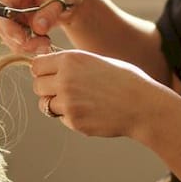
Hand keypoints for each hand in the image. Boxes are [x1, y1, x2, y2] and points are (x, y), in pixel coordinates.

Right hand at [0, 0, 90, 54]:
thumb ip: (51, 11)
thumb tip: (38, 27)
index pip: (4, 6)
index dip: (9, 25)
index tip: (23, 40)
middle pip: (3, 24)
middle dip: (20, 39)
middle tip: (42, 45)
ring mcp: (12, 10)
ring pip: (7, 35)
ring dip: (25, 45)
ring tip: (46, 45)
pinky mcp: (16, 23)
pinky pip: (15, 39)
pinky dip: (28, 46)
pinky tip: (43, 44)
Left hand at [29, 49, 174, 139]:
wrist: (143, 105)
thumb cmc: (124, 80)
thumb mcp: (96, 60)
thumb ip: (71, 64)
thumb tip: (47, 68)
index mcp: (71, 59)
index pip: (36, 65)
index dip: (43, 70)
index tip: (50, 74)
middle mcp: (65, 79)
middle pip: (37, 85)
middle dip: (47, 88)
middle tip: (65, 90)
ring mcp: (68, 103)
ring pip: (45, 104)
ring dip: (57, 104)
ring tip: (80, 101)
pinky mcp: (74, 122)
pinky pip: (61, 118)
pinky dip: (71, 117)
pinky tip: (91, 112)